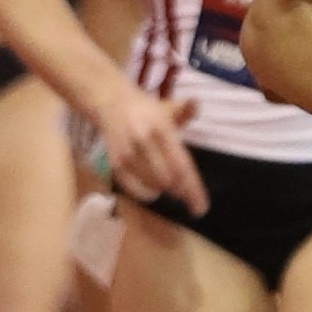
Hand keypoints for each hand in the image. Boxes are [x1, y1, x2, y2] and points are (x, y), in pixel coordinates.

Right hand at [100, 86, 208, 214]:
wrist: (111, 104)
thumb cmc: (148, 112)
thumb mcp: (169, 108)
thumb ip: (187, 110)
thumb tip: (195, 103)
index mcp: (161, 128)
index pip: (181, 165)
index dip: (192, 190)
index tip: (201, 208)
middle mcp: (143, 141)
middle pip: (168, 180)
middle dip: (180, 192)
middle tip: (188, 197)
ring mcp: (127, 153)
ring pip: (151, 185)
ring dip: (164, 192)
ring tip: (171, 189)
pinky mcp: (114, 162)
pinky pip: (132, 188)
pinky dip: (145, 194)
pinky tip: (153, 191)